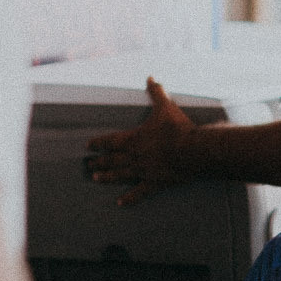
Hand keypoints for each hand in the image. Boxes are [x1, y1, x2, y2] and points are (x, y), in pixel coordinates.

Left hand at [84, 79, 195, 203]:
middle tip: (88, 164)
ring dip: (107, 176)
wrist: (192, 150)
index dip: (99, 142)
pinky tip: (120, 202)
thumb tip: (151, 78)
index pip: (111, 140)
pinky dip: (129, 198)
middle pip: (112, 159)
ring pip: (120, 174)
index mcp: (134, 138)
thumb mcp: (165, 107)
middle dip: (99, 161)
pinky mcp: (154, 182)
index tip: (89, 145)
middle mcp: (135, 156)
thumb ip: (156, 93)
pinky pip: (139, 192)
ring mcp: (143, 170)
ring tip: (96, 178)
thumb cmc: (178, 128)